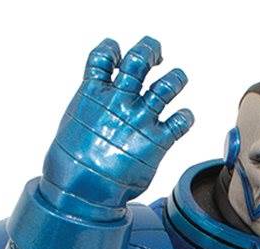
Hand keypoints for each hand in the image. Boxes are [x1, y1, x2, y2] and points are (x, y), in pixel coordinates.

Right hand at [40, 35, 193, 217]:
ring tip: (178, 78)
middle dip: (150, 50)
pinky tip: (184, 118)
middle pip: (138, 60)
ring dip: (176, 79)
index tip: (119, 55)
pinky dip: (185, 117)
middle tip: (157, 54)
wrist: (81, 190)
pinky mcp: (155, 142)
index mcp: (94, 93)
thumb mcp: (75, 124)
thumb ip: (93, 108)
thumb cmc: (74, 164)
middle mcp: (119, 101)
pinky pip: (178, 122)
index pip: (105, 55)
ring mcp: (138, 120)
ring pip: (164, 87)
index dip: (113, 49)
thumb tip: (100, 106)